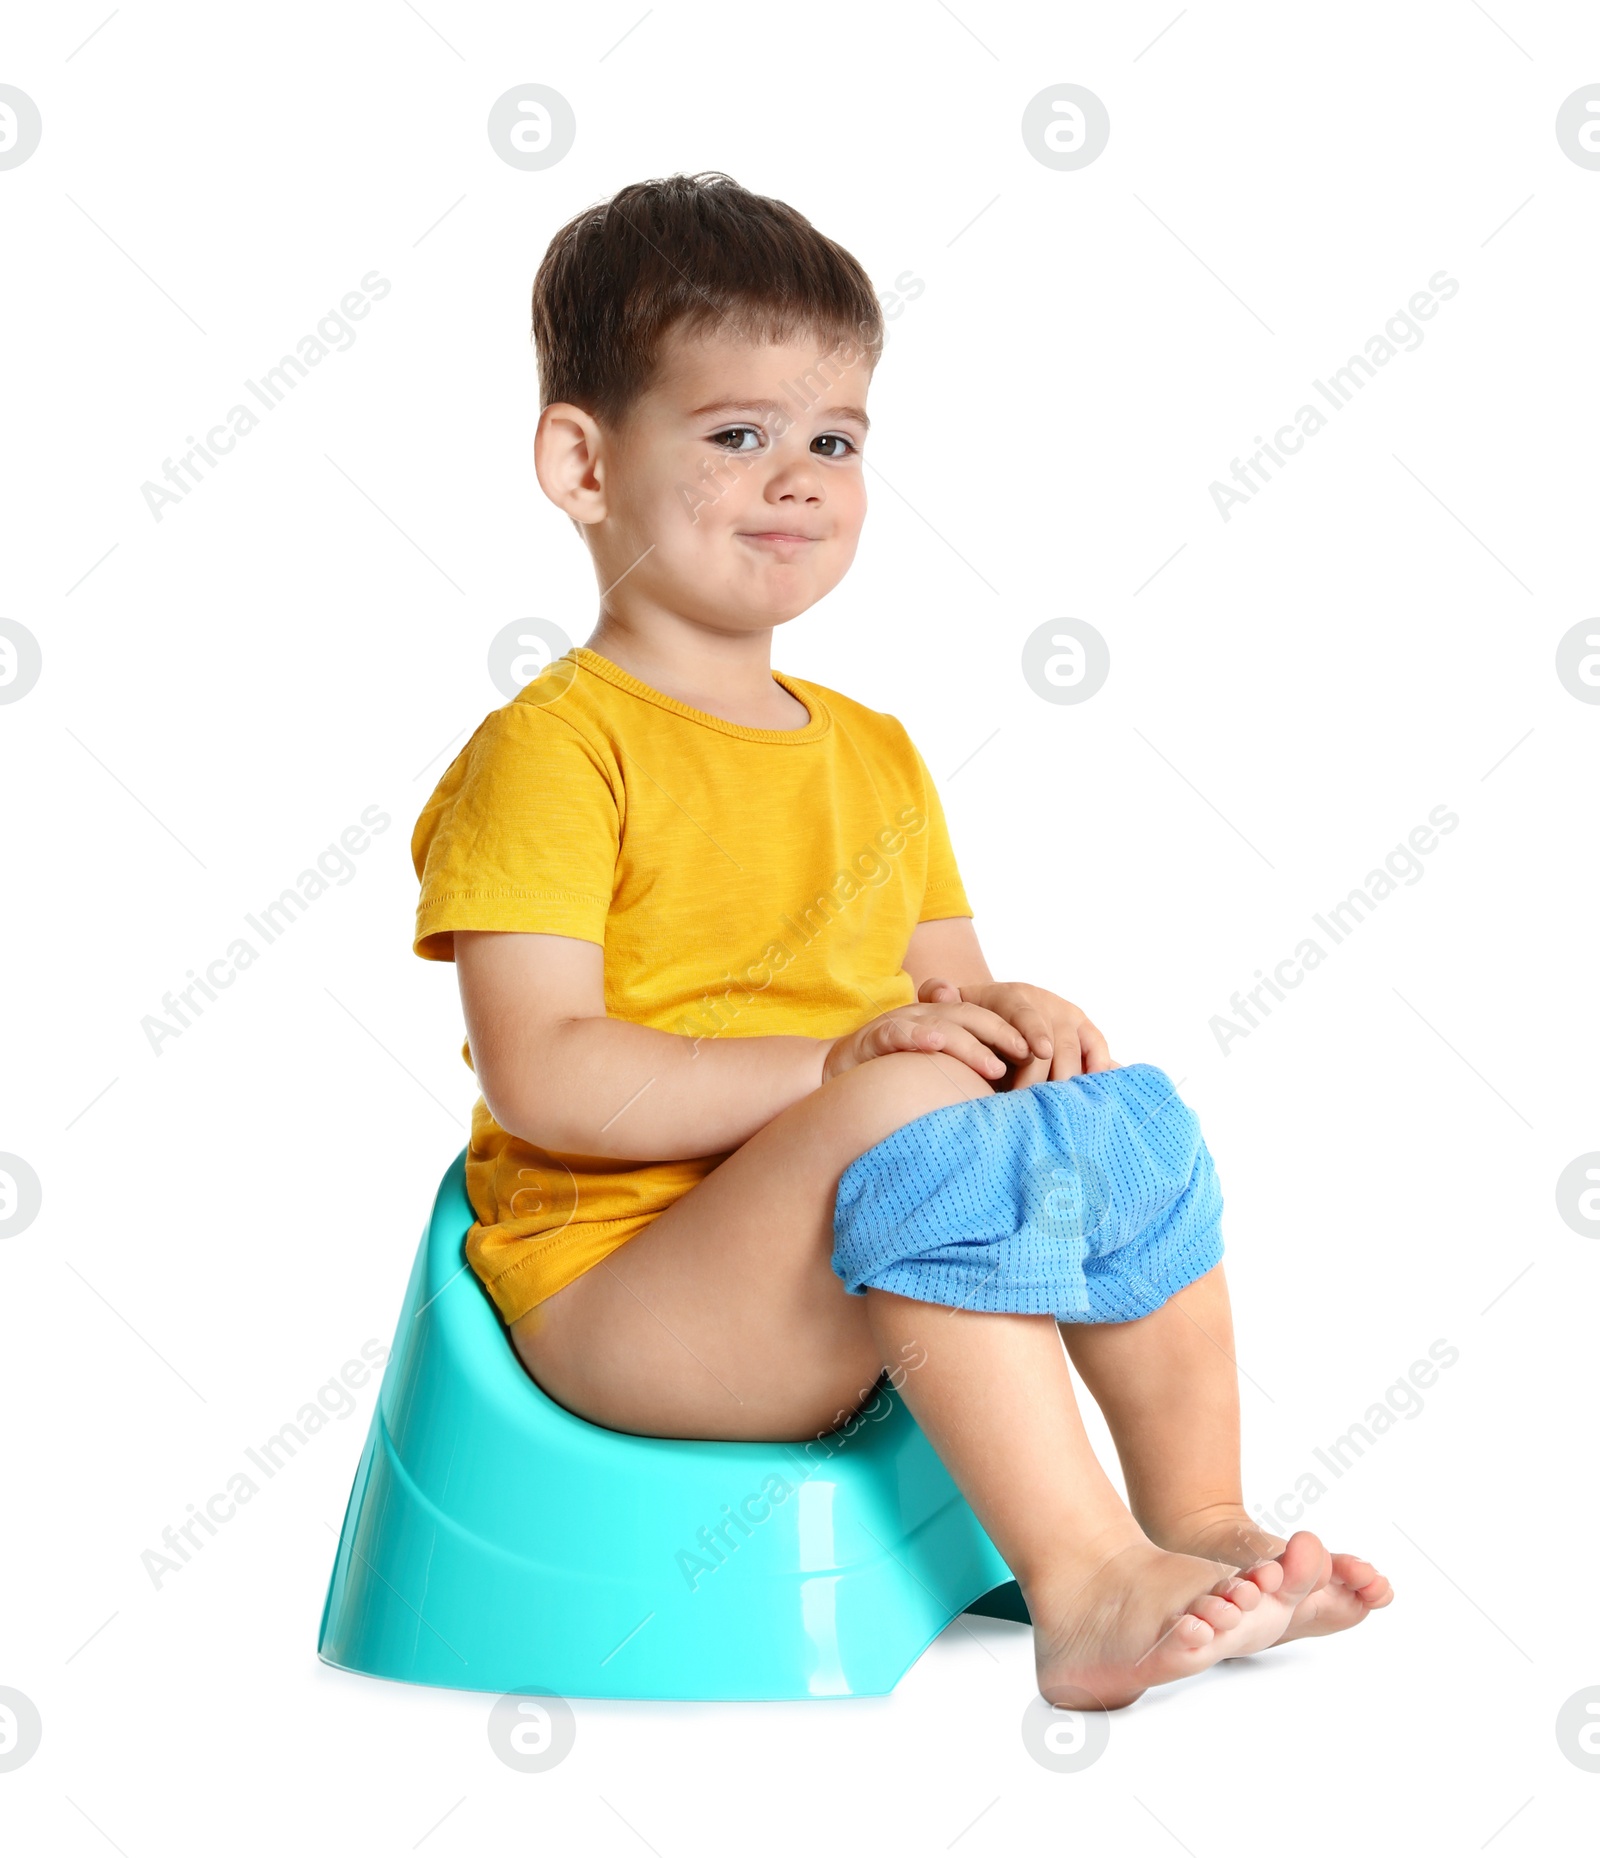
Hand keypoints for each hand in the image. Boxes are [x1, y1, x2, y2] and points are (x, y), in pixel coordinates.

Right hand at [821, 997, 1035, 1086]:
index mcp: (947, 1020)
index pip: (989, 1017)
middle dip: (1005, 1034)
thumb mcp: (939, 1069)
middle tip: (1031, 1054)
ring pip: (943, 1024)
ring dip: (971, 1044)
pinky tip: (933, 1045)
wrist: (838, 1069)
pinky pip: (900, 1033)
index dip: (1016, 1030)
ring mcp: (903, 1022)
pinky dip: (918, 1036)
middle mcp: (928, 1014)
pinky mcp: (876, 1036)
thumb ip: (971, 1070)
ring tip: (995, 1065)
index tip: (1045, 1052)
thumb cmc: (896, 1072)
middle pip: (974, 1015)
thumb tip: (1014, 1090)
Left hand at [914, 977, 1116, 1086]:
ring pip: (1079, 1052)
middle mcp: (1048, 1005)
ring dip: (1071, 1082)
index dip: (1034, 1032)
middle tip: (1034, 1106)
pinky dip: (1101, 1072)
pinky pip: (1100, 1053)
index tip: (1039, 1052)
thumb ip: (938, 994)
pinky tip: (1097, 1096)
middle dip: (1046, 1075)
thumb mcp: (954, 1003)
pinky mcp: (1088, 1035)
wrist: (1000, 1012)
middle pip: (1054, 1042)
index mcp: (1014, 996)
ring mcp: (1071, 1020)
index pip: (1026, 1014)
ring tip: (1061, 1111)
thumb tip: (943, 991)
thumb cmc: (972, 1017)